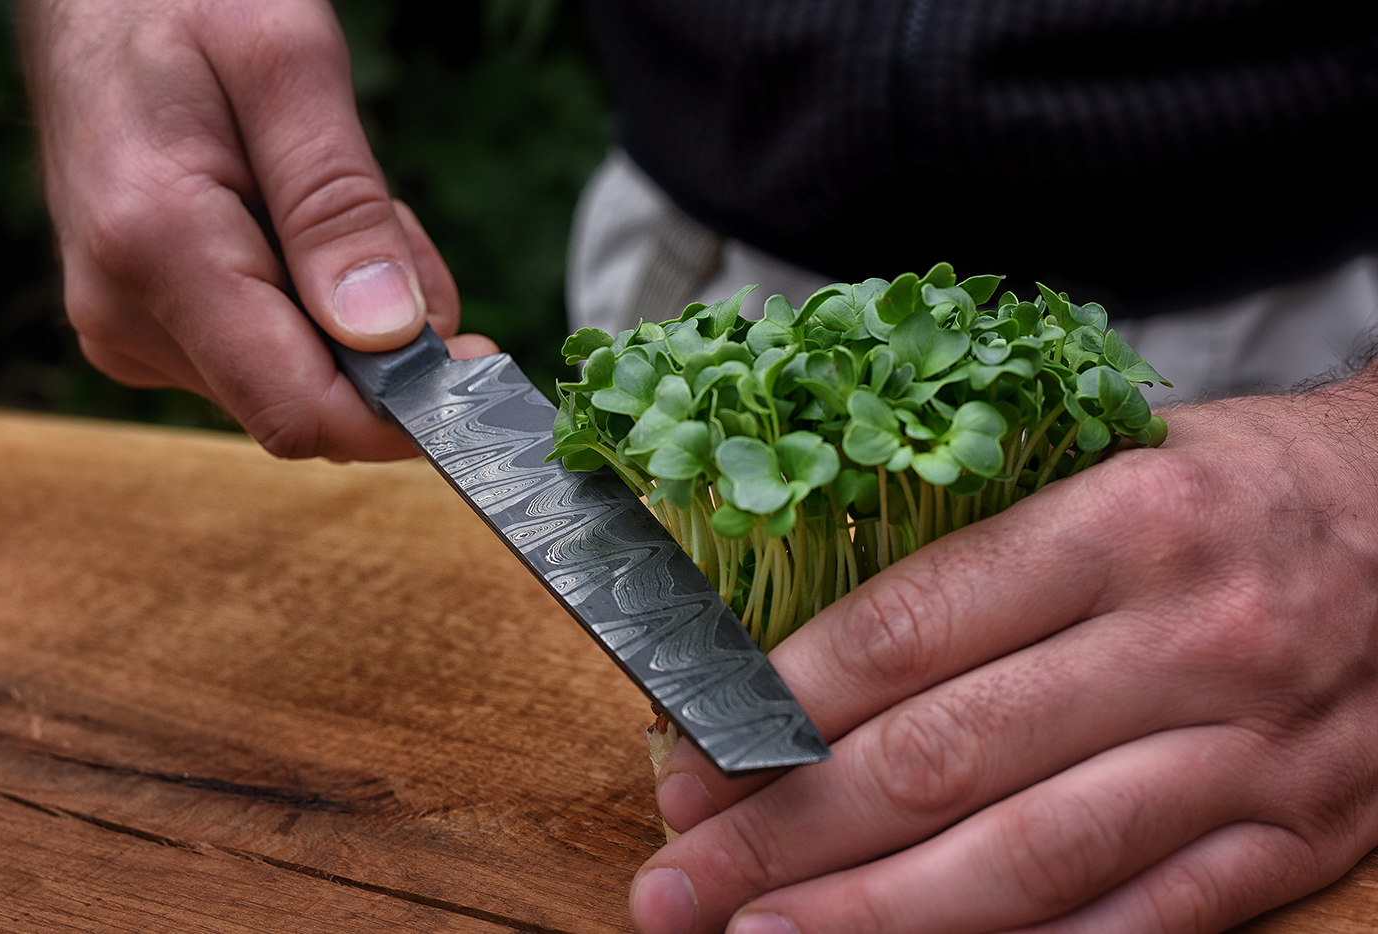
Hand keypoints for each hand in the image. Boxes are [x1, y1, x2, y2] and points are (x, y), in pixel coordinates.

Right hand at [19, 0, 495, 460]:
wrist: (94, 3)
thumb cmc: (185, 6)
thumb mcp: (286, 65)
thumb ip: (337, 204)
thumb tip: (388, 334)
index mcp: (159, 250)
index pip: (300, 410)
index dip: (405, 414)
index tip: (478, 364)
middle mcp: (130, 314)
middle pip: (313, 400)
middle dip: (390, 339)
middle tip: (396, 224)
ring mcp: (135, 330)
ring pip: (302, 378)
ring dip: (360, 313)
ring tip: (342, 203)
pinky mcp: (153, 329)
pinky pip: (272, 354)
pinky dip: (321, 305)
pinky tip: (306, 226)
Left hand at [635, 377, 1377, 933]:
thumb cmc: (1242, 483)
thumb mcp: (1113, 457)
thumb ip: (976, 540)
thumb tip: (804, 631)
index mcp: (1124, 523)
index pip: (913, 626)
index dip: (784, 703)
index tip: (695, 754)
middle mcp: (1187, 641)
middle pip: (947, 759)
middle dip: (789, 832)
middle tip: (675, 878)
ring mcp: (1248, 751)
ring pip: (1032, 859)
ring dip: (875, 916)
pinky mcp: (1296, 833)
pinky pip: (1146, 918)